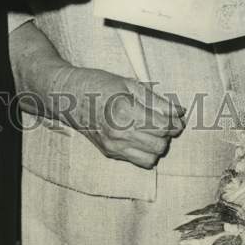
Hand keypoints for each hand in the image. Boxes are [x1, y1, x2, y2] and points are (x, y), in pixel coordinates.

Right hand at [53, 65, 184, 169]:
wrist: (66, 95)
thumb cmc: (97, 83)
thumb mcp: (128, 83)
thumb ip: (155, 100)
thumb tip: (178, 112)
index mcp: (125, 111)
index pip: (164, 126)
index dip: (175, 121)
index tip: (177, 115)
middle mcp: (119, 133)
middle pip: (160, 144)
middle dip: (168, 132)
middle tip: (165, 120)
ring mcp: (113, 146)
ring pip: (152, 157)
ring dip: (158, 143)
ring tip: (152, 128)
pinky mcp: (109, 153)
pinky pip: (139, 161)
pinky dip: (146, 152)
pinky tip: (141, 136)